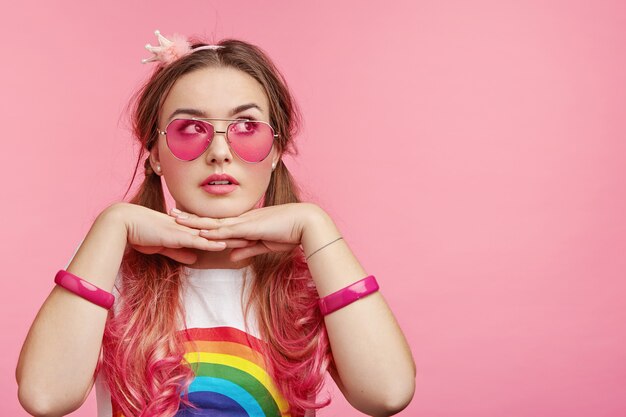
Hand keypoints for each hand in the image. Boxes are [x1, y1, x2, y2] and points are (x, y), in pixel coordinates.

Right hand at [107, 202, 250, 263]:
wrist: (124, 224)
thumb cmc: (141, 233)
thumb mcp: (165, 246)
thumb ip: (181, 252)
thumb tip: (195, 258)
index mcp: (188, 228)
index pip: (214, 230)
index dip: (231, 233)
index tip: (247, 234)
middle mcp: (189, 227)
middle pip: (219, 230)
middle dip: (238, 233)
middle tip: (258, 234)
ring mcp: (184, 230)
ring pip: (212, 234)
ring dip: (230, 237)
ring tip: (249, 239)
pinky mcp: (176, 235)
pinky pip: (197, 239)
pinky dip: (211, 242)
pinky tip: (224, 243)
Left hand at [168, 203, 322, 261]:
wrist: (305, 223)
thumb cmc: (290, 233)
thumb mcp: (264, 245)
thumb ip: (247, 250)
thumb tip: (230, 256)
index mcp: (245, 223)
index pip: (219, 223)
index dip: (202, 221)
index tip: (187, 219)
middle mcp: (242, 220)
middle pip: (211, 219)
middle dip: (191, 218)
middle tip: (172, 214)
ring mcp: (244, 222)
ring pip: (214, 222)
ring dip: (195, 222)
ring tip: (176, 219)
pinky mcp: (250, 227)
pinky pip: (227, 230)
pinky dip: (212, 231)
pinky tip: (199, 232)